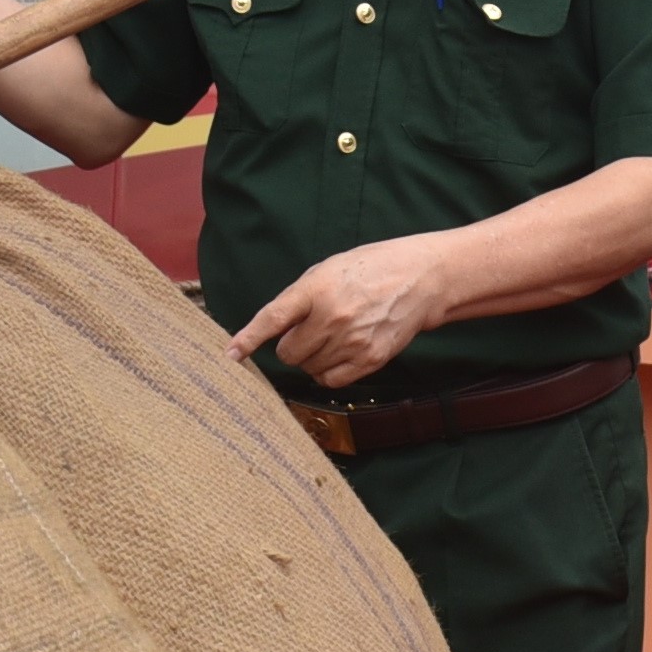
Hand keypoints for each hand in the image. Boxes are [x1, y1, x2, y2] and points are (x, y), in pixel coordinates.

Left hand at [235, 236, 461, 388]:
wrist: (421, 279)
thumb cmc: (370, 270)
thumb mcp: (328, 270)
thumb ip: (299, 299)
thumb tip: (271, 331)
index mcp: (317, 288)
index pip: (273, 318)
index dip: (248, 339)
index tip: (230, 354)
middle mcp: (332, 316)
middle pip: (288, 353)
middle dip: (292, 346)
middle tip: (311, 329)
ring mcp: (352, 340)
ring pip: (308, 368)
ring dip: (312, 358)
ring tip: (334, 335)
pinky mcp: (370, 359)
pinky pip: (330, 381)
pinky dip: (328, 372)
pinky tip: (340, 353)